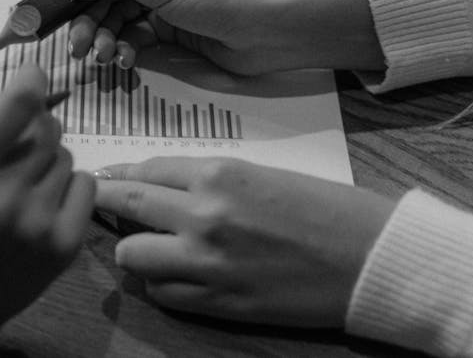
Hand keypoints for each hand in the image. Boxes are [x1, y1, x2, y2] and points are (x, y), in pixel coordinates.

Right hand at [0, 66, 95, 356]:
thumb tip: (4, 83)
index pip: (19, 101)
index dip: (29, 80)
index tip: (28, 81)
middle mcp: (1, 199)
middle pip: (46, 124)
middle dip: (30, 127)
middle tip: (9, 151)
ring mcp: (38, 225)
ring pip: (64, 153)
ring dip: (45, 161)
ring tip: (16, 189)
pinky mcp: (65, 245)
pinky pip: (84, 182)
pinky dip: (66, 187)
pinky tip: (38, 208)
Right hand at [49, 0, 383, 74]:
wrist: (273, 30)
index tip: (49, 5)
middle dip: (89, 19)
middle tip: (78, 48)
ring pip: (114, 16)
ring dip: (105, 37)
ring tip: (103, 57)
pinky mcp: (168, 26)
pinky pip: (132, 34)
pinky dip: (126, 48)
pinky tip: (127, 60)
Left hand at [94, 157, 395, 326]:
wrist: (372, 258)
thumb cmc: (326, 208)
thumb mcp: (261, 174)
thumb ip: (207, 181)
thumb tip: (159, 185)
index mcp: (219, 174)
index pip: (145, 169)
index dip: (121, 173)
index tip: (105, 176)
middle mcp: (203, 215)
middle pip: (125, 204)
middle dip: (108, 201)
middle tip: (101, 202)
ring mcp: (206, 263)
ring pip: (131, 254)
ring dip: (136, 248)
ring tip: (152, 246)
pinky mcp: (217, 302)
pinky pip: (162, 293)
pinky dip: (162, 284)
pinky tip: (179, 275)